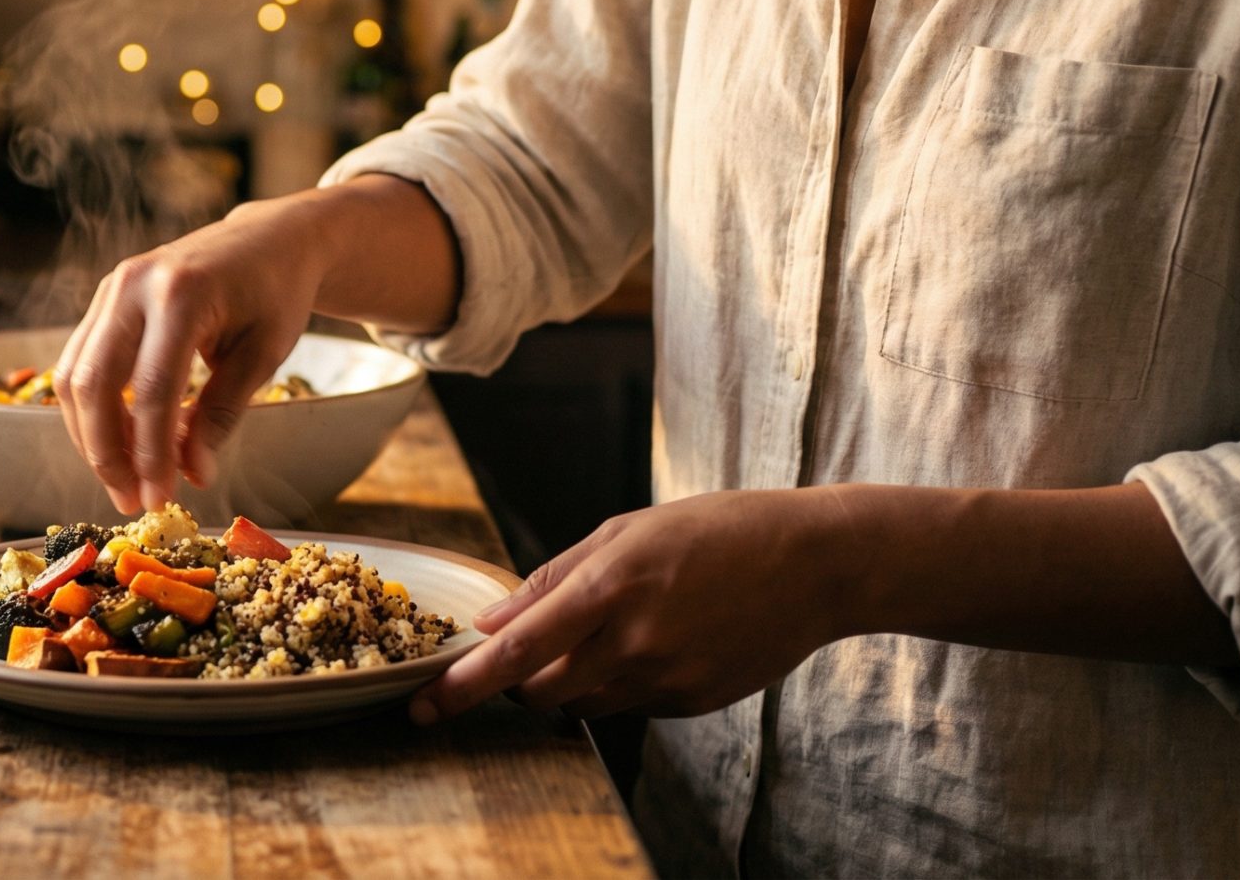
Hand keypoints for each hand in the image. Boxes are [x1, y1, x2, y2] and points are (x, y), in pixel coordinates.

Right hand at [50, 197, 333, 512]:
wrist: (269, 238)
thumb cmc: (275, 294)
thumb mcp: (263, 355)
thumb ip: (223, 413)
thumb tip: (193, 475)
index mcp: (182, 294)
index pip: (152, 389)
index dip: (150, 451)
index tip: (158, 498)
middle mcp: (134, 285)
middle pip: (96, 384)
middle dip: (107, 453)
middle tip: (130, 500)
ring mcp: (112, 287)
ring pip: (74, 376)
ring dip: (91, 437)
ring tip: (123, 480)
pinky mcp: (104, 298)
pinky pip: (79, 362)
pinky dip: (90, 410)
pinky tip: (116, 443)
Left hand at [411, 489, 854, 723]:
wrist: (814, 565)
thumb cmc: (715, 531)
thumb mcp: (627, 531)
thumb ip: (555, 577)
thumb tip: (494, 620)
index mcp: (610, 585)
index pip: (519, 650)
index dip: (465, 684)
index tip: (424, 706)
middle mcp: (634, 640)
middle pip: (541, 690)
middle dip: (518, 681)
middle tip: (524, 653)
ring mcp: (667, 678)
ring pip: (583, 705)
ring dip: (569, 682)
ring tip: (606, 634)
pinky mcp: (693, 703)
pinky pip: (630, 707)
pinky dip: (620, 685)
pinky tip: (656, 643)